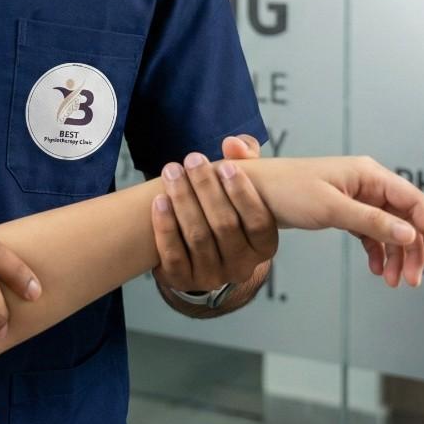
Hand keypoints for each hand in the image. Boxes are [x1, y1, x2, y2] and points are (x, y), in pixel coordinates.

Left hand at [151, 134, 277, 292]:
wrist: (196, 247)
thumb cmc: (224, 206)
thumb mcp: (239, 184)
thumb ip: (245, 159)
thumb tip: (235, 142)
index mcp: (264, 246)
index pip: (259, 222)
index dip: (243, 194)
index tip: (225, 166)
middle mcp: (243, 266)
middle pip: (224, 226)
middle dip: (206, 189)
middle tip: (191, 160)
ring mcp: (213, 277)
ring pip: (197, 237)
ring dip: (183, 200)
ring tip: (172, 171)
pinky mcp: (184, 280)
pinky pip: (173, 254)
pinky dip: (165, 226)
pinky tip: (159, 200)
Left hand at [238, 156, 423, 285]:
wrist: (250, 192)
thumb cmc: (286, 191)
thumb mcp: (331, 208)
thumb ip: (372, 221)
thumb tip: (411, 235)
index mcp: (368, 174)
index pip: (415, 201)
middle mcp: (367, 183)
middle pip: (406, 218)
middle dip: (414, 250)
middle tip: (411, 281)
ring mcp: (356, 197)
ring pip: (390, 229)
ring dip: (397, 256)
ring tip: (392, 282)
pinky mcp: (344, 210)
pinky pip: (371, 233)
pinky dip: (377, 252)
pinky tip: (376, 270)